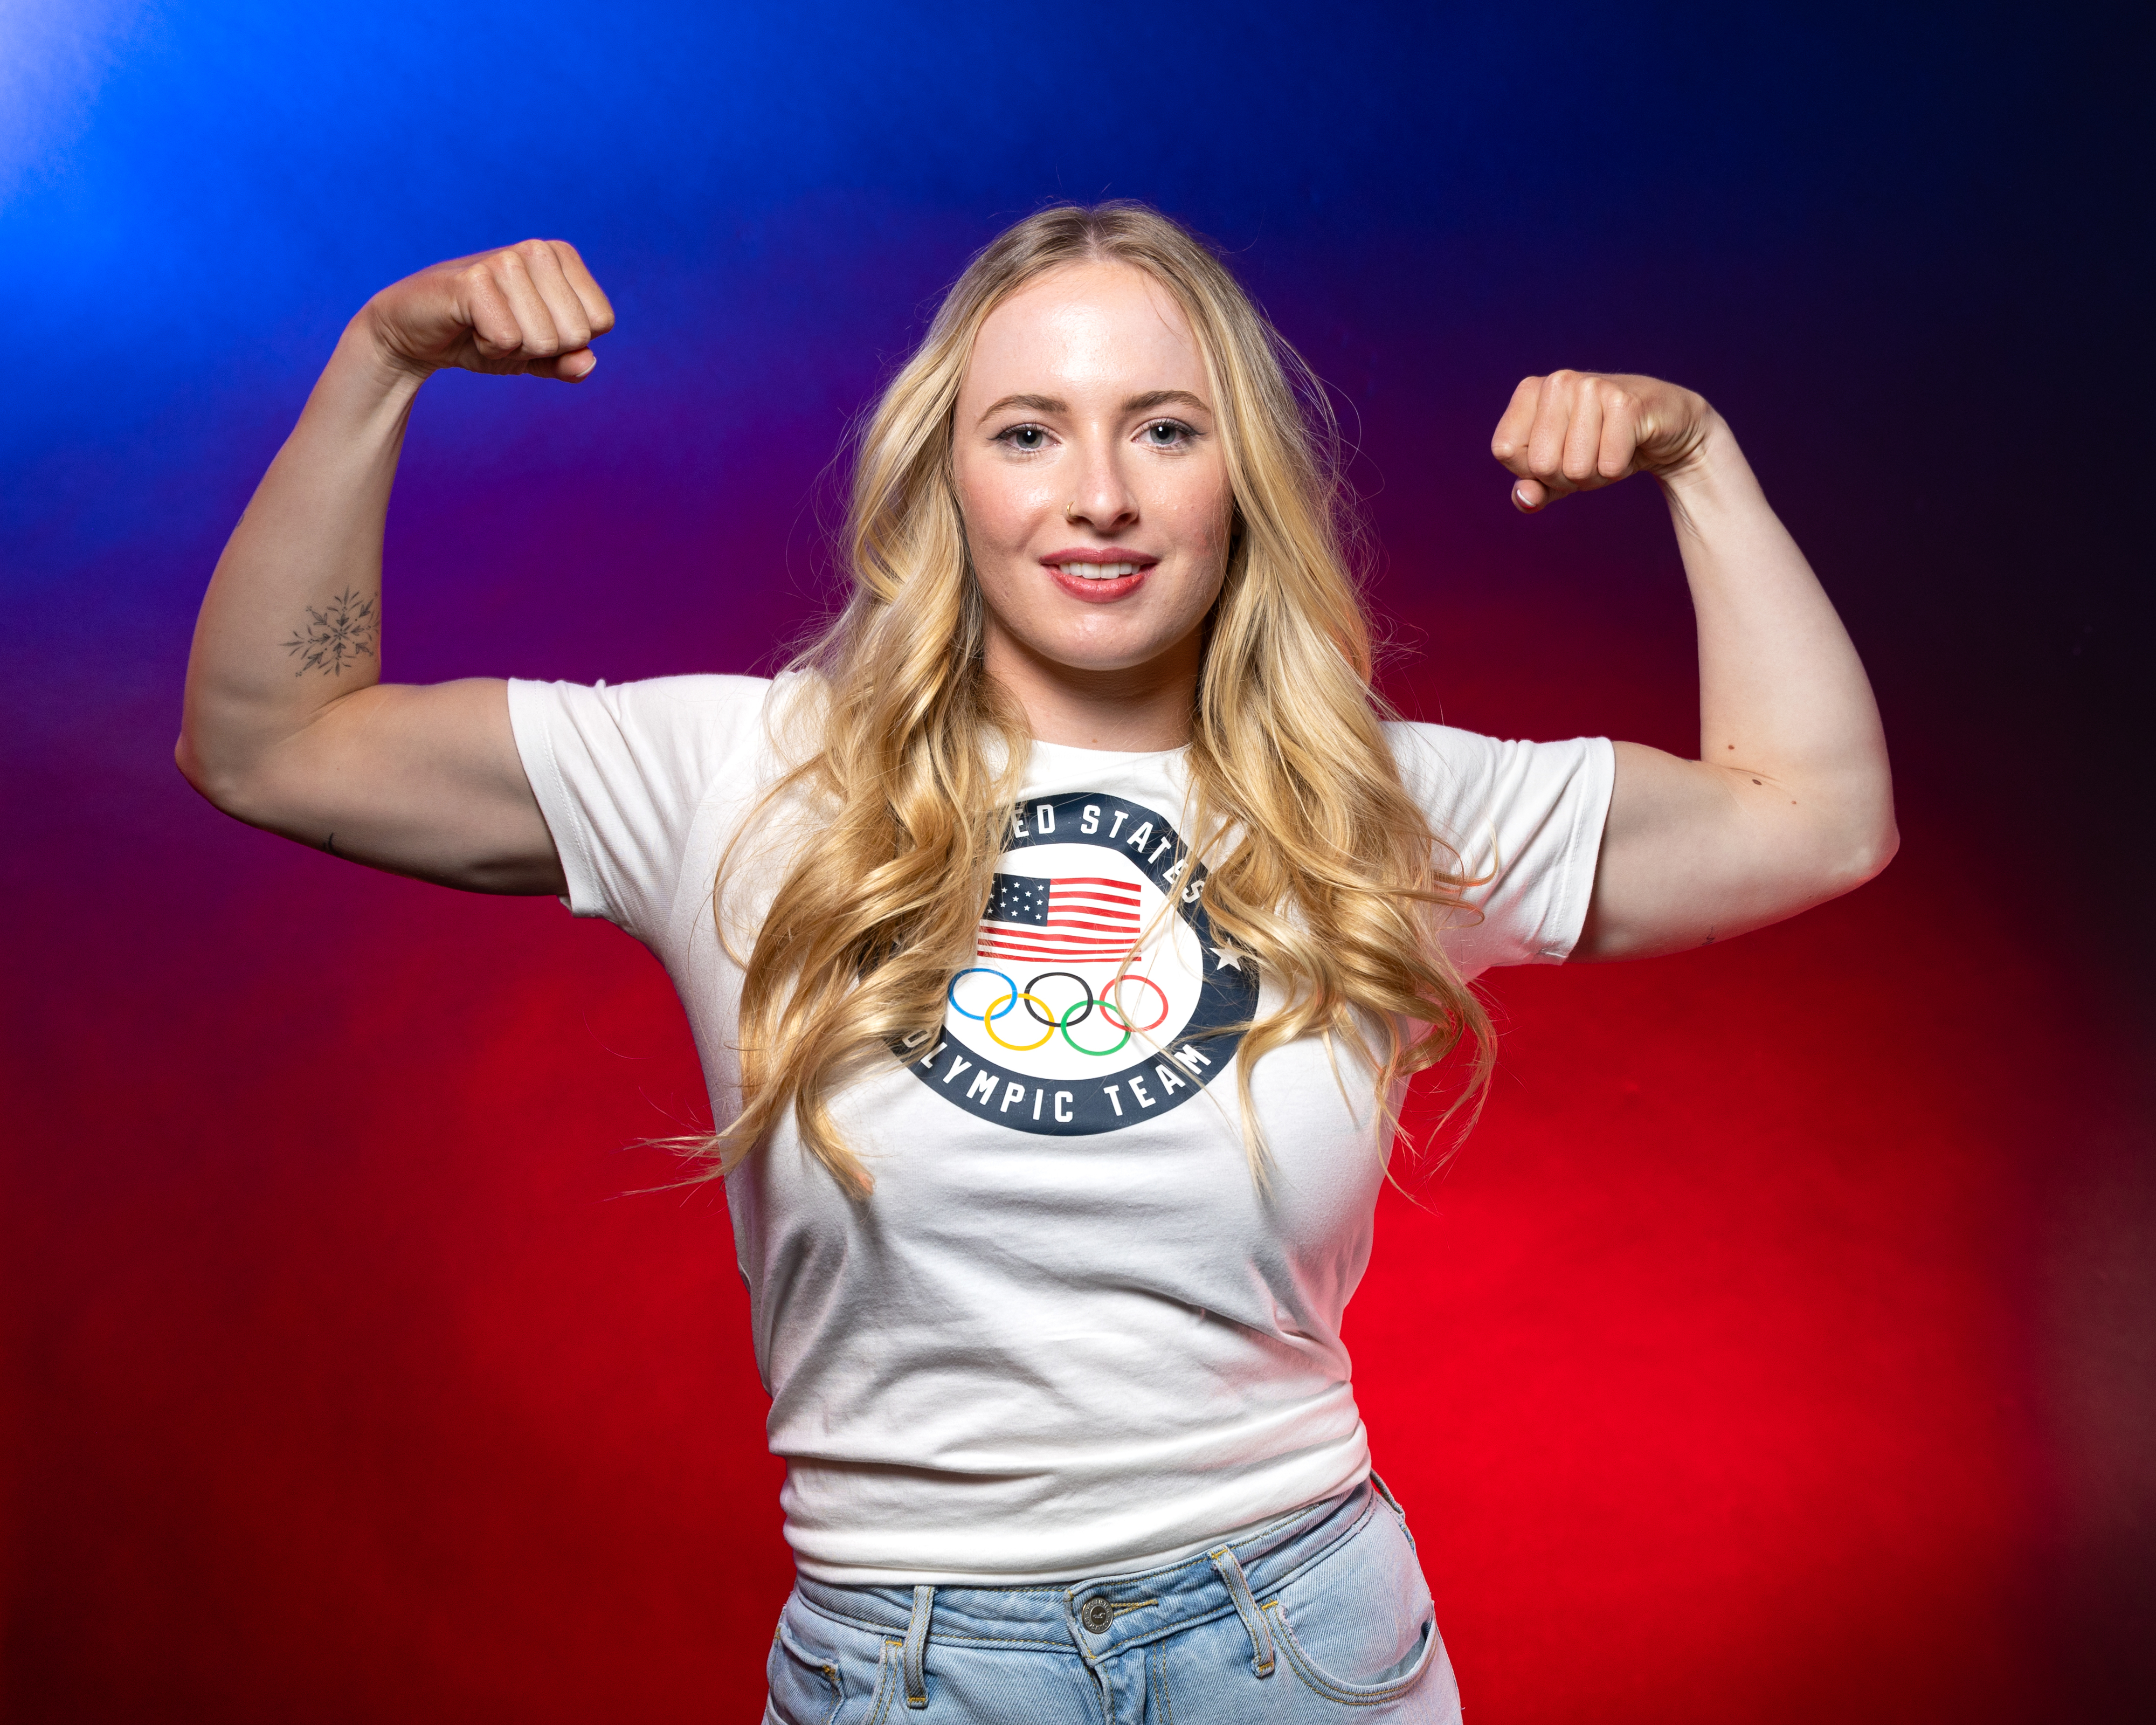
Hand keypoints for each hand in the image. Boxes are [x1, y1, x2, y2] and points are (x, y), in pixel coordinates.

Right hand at [358, 239, 614, 382]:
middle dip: (541, 348)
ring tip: (486, 325)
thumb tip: (588, 363)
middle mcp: (538, 249)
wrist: (418, 334)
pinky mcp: (474, 280)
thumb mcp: (536, 355)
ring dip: (513, 348)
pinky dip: (489, 348)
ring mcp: (506, 260)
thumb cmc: (483, 336)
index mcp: (562, 256)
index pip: (602, 322)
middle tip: (505, 328)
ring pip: (544, 340)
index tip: (531, 326)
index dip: (567, 342)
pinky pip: (507, 340)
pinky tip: (469, 326)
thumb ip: (568, 362)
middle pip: (576, 334)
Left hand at [1491, 370, 1713, 512]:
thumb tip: (1524, 499)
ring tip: (1609, 449)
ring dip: (1596, 474)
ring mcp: (1591, 386)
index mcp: (1530, 390)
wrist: (1665, 427)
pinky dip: (1619, 469)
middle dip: (1566, 477)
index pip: (1504, 450)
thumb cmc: (1601, 446)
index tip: (1559, 453)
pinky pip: (1608, 466)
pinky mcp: (1624, 402)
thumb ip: (1533, 487)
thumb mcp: (1559, 470)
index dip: (1531, 469)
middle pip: (1541, 464)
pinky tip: (1630, 445)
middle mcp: (1557, 381)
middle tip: (1590, 454)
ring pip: (1575, 469)